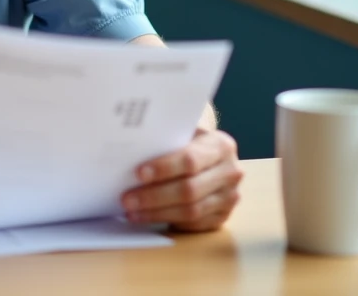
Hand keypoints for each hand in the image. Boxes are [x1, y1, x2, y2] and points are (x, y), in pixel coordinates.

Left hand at [121, 128, 242, 231]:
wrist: (210, 155)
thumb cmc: (189, 141)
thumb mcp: (184, 133)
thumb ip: (166, 141)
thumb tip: (130, 154)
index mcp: (221, 145)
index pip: (191, 160)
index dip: (164, 168)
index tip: (138, 173)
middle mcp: (230, 172)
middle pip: (190, 189)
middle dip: (154, 196)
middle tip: (127, 199)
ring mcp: (230, 196)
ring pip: (191, 210)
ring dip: (157, 213)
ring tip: (132, 211)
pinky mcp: (223, 216)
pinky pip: (194, 224)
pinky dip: (168, 221)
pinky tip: (147, 217)